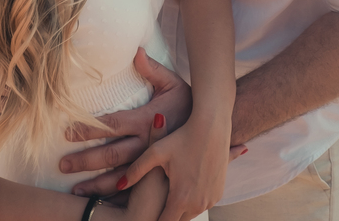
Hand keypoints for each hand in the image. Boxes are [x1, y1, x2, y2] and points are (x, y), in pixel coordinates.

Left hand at [64, 49, 191, 193]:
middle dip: (84, 161)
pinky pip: (136, 190)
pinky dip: (118, 198)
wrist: (214, 129)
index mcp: (146, 121)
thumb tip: (136, 51)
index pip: (110, 125)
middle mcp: (146, 145)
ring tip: (76, 191)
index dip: (87, 129)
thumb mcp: (174, 83)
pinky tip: (102, 202)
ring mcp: (152, 164)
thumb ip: (153, 69)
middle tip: (62, 164)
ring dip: (96, 185)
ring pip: (120, 178)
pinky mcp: (158, 176)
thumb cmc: (189, 104)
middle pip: (110, 155)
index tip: (66, 133)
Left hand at [119, 111, 241, 220]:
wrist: (212, 127)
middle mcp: (198, 203)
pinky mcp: (218, 192)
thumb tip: (119, 185)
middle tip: (156, 208)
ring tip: (170, 197)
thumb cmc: (182, 137)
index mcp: (181, 198)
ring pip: (191, 212)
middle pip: (179, 220)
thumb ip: (136, 170)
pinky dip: (194, 200)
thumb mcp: (156, 152)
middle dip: (168, 215)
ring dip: (181, 208)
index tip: (146, 215)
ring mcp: (211, 199)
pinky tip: (185, 188)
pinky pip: (203, 203)